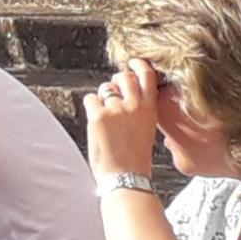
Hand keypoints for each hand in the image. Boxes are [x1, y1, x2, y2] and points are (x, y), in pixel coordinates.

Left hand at [86, 59, 163, 176]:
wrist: (126, 177)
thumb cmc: (134, 157)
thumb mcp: (145, 129)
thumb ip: (138, 110)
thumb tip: (124, 93)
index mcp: (150, 110)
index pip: (147, 77)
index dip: (139, 65)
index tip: (134, 62)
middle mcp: (135, 106)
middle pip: (123, 77)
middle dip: (116, 80)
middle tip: (113, 92)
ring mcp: (116, 109)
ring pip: (104, 89)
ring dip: (102, 98)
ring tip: (106, 118)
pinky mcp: (98, 115)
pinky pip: (90, 99)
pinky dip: (91, 107)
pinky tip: (97, 121)